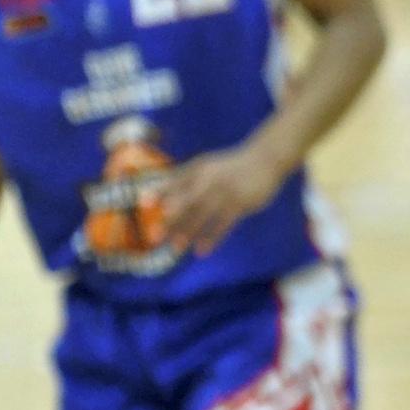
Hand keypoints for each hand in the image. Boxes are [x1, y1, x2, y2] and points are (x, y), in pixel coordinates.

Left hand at [158, 142, 286, 256]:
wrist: (266, 159)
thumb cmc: (231, 165)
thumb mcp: (206, 166)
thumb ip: (182, 177)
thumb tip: (156, 193)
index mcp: (199, 170)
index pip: (176, 182)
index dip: (160, 193)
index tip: (143, 205)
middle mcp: (210, 180)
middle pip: (187, 202)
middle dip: (171, 220)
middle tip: (155, 237)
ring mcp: (227, 192)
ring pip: (204, 215)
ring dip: (189, 232)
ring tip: (175, 249)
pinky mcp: (242, 203)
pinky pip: (224, 224)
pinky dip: (213, 237)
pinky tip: (202, 250)